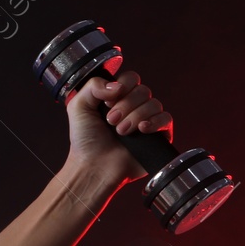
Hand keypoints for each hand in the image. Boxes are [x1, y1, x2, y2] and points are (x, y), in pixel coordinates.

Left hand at [62, 67, 172, 185]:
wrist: (93, 166)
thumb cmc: (85, 141)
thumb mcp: (78, 107)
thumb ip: (93, 86)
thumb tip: (118, 84)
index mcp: (118, 98)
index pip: (131, 79)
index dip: (122, 86)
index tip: (107, 103)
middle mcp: (134, 107)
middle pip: (142, 90)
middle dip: (125, 105)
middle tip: (111, 121)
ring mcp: (147, 120)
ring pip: (154, 104)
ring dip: (135, 116)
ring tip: (121, 132)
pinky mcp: (158, 135)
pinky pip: (166, 119)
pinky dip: (154, 122)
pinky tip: (142, 129)